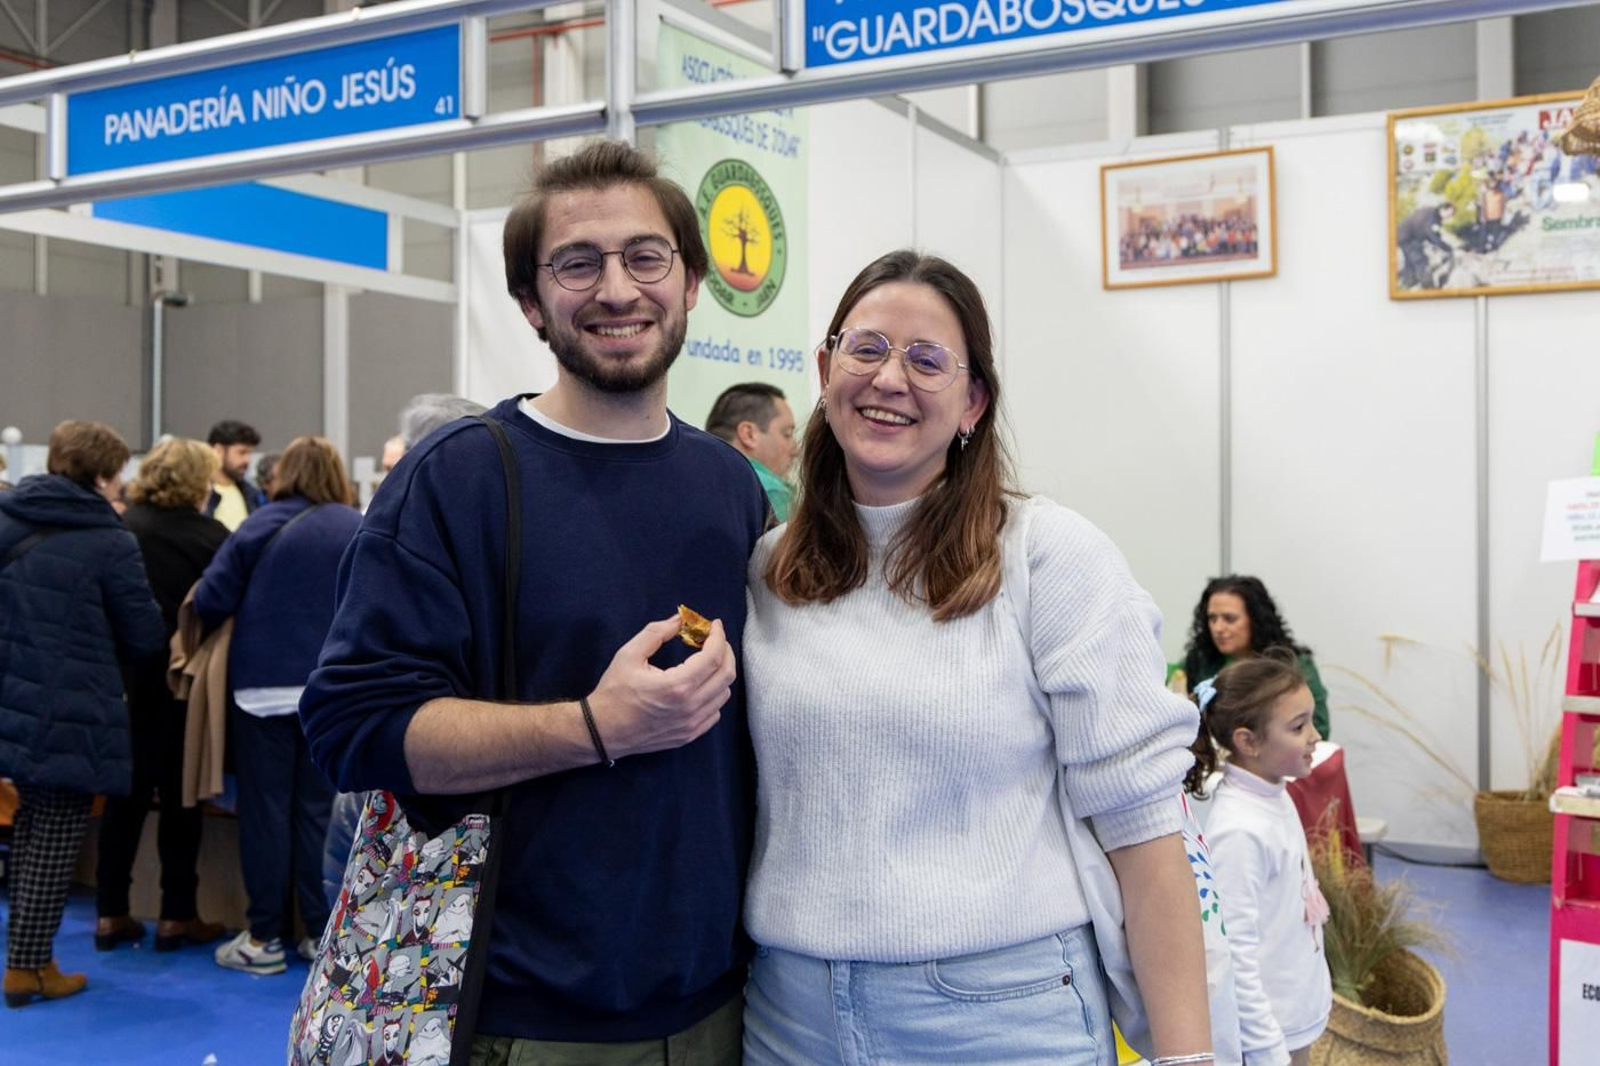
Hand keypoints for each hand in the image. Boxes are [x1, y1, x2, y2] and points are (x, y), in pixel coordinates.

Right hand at [587, 613, 735, 758]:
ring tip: (707, 661)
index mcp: (677, 686)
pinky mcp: (688, 735)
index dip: (718, 636)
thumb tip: (678, 621)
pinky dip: (714, 695)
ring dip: (720, 673)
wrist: (602, 731)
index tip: (715, 625)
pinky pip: (714, 713)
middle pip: (726, 675)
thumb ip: (656, 633)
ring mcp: (691, 724)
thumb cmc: (614, 693)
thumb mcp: (629, 655)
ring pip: (723, 694)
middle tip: (715, 639)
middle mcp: (690, 707)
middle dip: (725, 651)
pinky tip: (701, 685)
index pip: (713, 657)